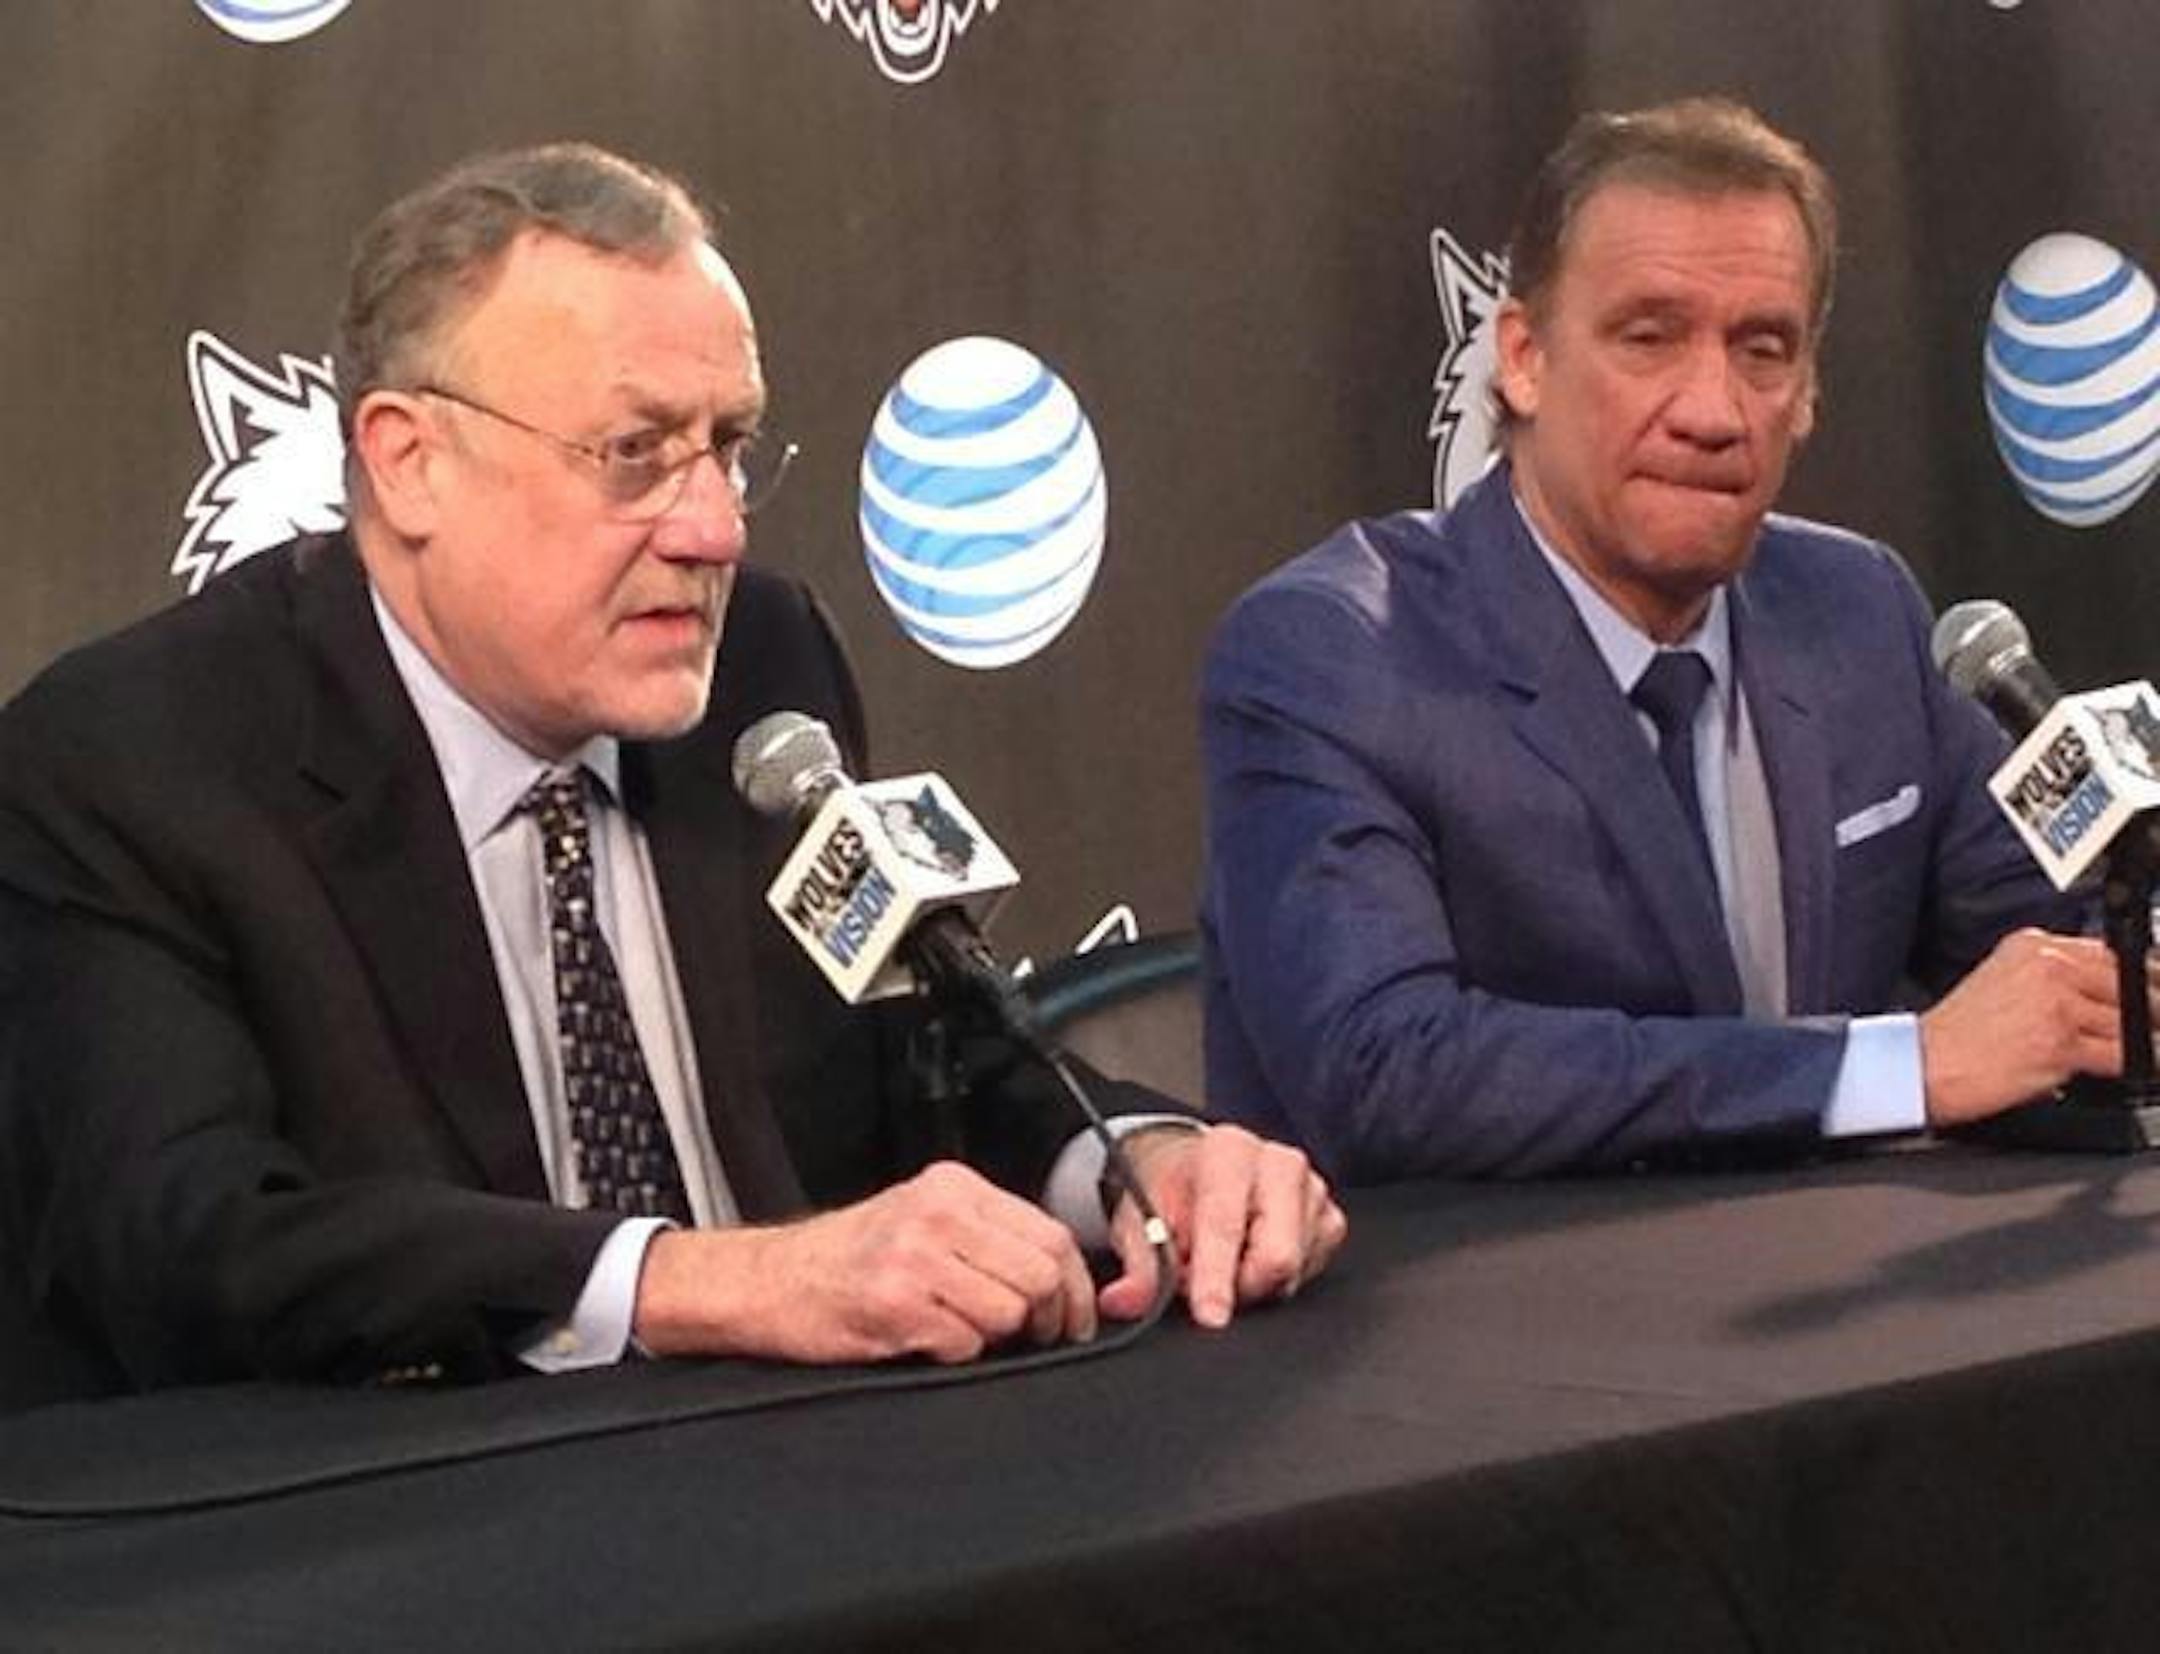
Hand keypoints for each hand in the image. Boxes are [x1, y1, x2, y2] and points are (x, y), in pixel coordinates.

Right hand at [631, 1161, 1095, 1364]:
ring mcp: (915, 1255)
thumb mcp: (921, 1219)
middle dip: (1046, 1318)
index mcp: (954, 1187)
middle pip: (1040, 1274)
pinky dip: (953, 1353)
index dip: (1075, 1287)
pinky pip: (963, 1343)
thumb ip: (985, 1235)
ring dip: (993, 1338)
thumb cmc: (846, 1259)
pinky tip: (921, 1340)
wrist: (767, 1280)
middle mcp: (937, 1212)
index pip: (1050, 1234)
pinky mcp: (894, 1302)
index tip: (1075, 1318)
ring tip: (955, 1331)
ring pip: (1008, 1311)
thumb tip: (1061, 1278)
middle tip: (1030, 1338)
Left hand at [1097, 1123, 1346, 1328]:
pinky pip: (1312, 1273)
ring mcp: (1312, 1190)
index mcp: (1228, 1151)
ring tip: (1228, 1263)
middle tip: (1206, 1285)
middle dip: (1239, 1285)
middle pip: (1278, 1255)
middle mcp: (1278, 1163)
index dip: (1216, 1277)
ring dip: (1255, 1283)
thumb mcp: (1139, 1225)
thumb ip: (1138, 1267)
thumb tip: (1125, 1301)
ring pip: (1295, 1270)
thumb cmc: (1170, 1193)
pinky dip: (1279, 1281)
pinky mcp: (1331, 1219)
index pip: (1227, 1224)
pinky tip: (1254, 1260)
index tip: (1210, 1315)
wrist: (1194, 1172)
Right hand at [1919, 928, 2137, 1125]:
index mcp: (2032, 945)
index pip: (2110, 952)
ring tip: (2135, 1048)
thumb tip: (2104, 994)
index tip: (2150, 993)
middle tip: (2151, 1025)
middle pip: (2128, 983)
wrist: (1923, 1064)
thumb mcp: (2002, 980)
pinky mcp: (2061, 1043)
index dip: (2140, 977)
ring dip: (2141, 1040)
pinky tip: (2125, 1069)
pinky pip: (2122, 1055)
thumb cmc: (1956, 1034)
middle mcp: (2047, 966)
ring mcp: (2056, 1004)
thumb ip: (2052, 978)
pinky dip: (2133, 1066)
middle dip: (2148, 1008)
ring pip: (2130, 1020)